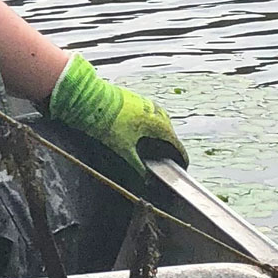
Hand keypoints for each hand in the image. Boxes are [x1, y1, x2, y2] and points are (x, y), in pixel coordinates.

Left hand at [47, 54, 188, 177]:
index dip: (180, 155)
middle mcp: (155, 111)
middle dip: (171, 144)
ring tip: (157, 143)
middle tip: (170, 157)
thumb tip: (146, 178)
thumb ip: (137, 165)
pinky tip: (142, 129)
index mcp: (157, 124)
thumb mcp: (124, 149)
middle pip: (170, 131)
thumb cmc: (109, 123)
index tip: (183, 164)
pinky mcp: (137, 99)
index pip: (175, 142)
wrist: (93, 100)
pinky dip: (152, 123)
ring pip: (161, 120)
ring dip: (162, 132)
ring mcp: (146, 103)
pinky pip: (151, 113)